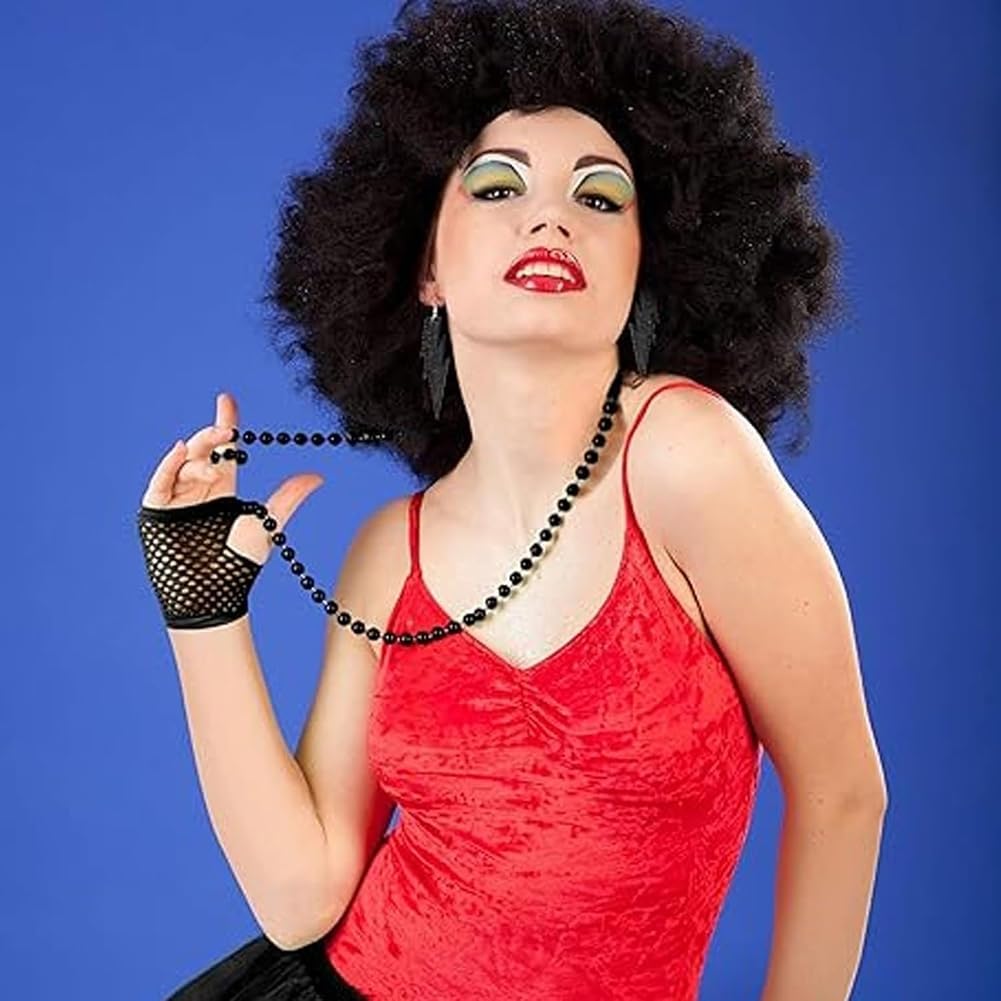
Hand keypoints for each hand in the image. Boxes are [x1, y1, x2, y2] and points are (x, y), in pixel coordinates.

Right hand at [140, 391, 324, 565]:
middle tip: (228, 429)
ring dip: (199, 453)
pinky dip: (169, 464)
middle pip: (203, 449)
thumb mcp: (267, 523)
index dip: (225, 423)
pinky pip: (160, 480)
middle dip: (213, 435)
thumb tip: (318, 477)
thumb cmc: (239, 564)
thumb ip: (288, 497)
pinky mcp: (157, 511)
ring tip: (215, 462)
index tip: (227, 399)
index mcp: (222, 488)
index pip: (224, 449)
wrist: (212, 594)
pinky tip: (180, 450)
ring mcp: (176, 498)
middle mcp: (197, 488)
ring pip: (183, 461)